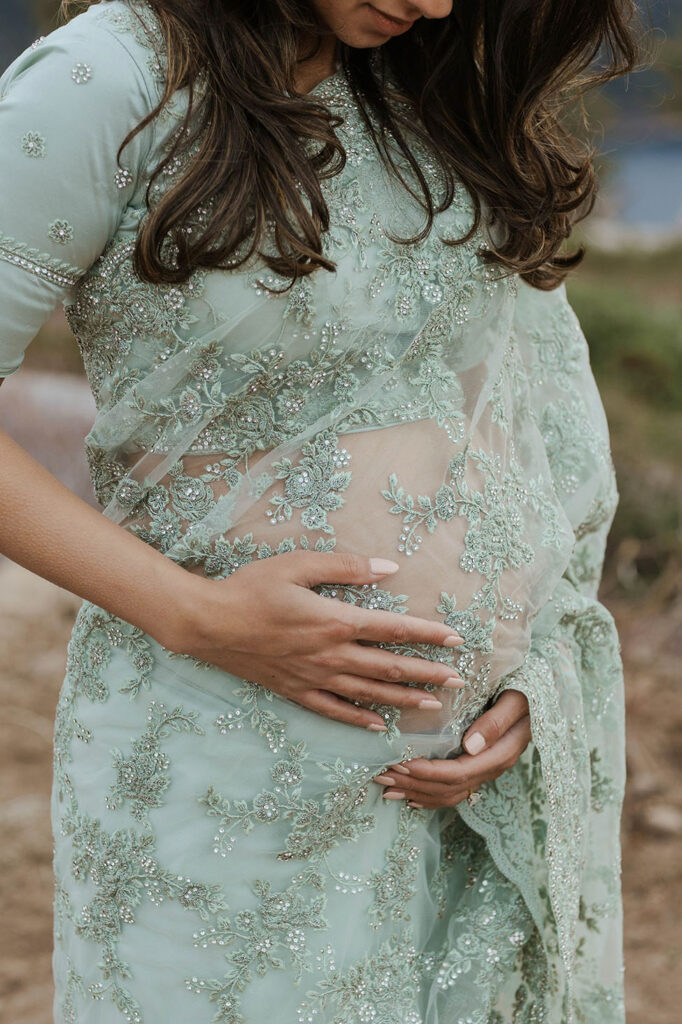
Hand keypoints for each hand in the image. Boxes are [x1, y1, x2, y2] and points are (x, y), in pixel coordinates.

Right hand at [167, 549, 464, 730]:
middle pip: (388, 667)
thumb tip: (388, 567)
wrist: (208, 623)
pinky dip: (359, 719)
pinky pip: (334, 710)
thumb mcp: (298, 565)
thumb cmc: (251, 588)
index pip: (393, 629)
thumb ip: (346, 566)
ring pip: (368, 693)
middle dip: (427, 673)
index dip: (427, 634)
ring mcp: (313, 678)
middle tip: (458, 679)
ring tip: (432, 704)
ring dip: (403, 698)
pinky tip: (378, 726)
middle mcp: (330, 655)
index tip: (455, 640)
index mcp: (335, 622)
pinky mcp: (294, 691)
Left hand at [372, 688, 530, 806]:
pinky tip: (408, 796)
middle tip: (380, 774)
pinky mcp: (479, 767)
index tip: (398, 763)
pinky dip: (428, 796)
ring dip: (416, 791)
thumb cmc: (525, 689)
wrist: (540, 692)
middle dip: (413, 783)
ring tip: (386, 785)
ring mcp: (486, 770)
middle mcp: (492, 767)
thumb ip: (496, 722)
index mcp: (501, 753)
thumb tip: (470, 746)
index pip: (458, 773)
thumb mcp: (516, 699)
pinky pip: (454, 792)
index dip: (426, 772)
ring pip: (449, 794)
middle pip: (449, 787)